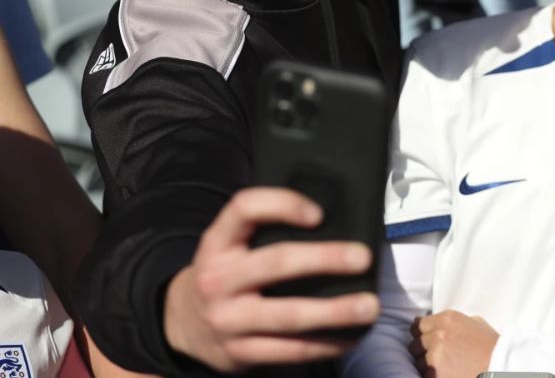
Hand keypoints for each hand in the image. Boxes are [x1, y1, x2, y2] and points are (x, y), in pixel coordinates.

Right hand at [163, 188, 379, 372]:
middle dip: (324, 259)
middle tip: (362, 257)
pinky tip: (351, 335)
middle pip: (276, 263)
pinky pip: (290, 350)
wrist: (182, 323)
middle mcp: (218, 280)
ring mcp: (227, 320)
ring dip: (334, 312)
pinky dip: (326, 344)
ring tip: (369, 306)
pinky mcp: (239, 353)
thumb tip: (334, 225)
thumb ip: (264, 233)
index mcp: (217, 243)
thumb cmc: (226, 274)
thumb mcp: (230, 246)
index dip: (282, 205)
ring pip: (288, 316)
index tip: (319, 213)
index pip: (244, 209)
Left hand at [410, 310, 497, 377]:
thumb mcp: (477, 324)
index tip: (425, 341)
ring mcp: (435, 355)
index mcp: (448, 319)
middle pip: (415, 344)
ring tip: (444, 368)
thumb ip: (456, 322)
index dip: (421, 335)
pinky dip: (432, 376)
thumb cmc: (493, 347)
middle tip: (437, 358)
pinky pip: (424, 376)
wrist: (501, 366)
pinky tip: (446, 374)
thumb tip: (437, 323)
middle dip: (423, 351)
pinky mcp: (434, 374)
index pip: (418, 325)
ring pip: (418, 362)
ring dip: (427, 366)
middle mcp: (439, 334)